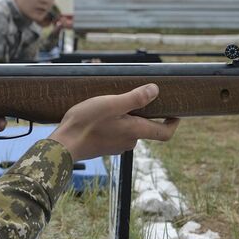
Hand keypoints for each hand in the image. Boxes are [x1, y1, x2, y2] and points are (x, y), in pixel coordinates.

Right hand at [50, 84, 178, 160]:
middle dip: (143, 114)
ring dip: (124, 118)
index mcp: (135, 131)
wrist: (64, 146)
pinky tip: (98, 116)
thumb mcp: (111, 104)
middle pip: (145, 128)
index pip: (164, 133)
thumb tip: (155, 90)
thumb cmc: (86, 123)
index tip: (174, 113)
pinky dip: (112, 125)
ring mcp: (115, 147)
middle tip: (133, 98)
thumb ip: (135, 98)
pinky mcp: (103, 147)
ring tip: (110, 105)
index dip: (173, 123)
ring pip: (128, 130)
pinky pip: (114, 134)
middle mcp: (129, 142)